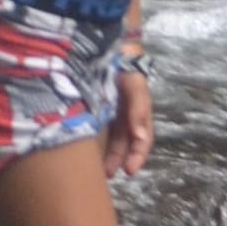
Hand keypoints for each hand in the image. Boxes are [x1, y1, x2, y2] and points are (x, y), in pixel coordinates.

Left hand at [104, 58, 153, 181]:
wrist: (110, 50)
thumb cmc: (126, 69)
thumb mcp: (135, 87)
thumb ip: (138, 110)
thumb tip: (140, 137)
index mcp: (138, 115)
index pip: (141, 141)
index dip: (137, 157)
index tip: (129, 171)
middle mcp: (126, 118)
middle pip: (124, 145)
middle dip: (118, 161)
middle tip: (108, 175)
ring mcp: (111, 114)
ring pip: (111, 141)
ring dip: (107, 156)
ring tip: (97, 170)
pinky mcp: (97, 110)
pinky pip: (97, 130)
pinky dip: (94, 142)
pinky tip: (84, 150)